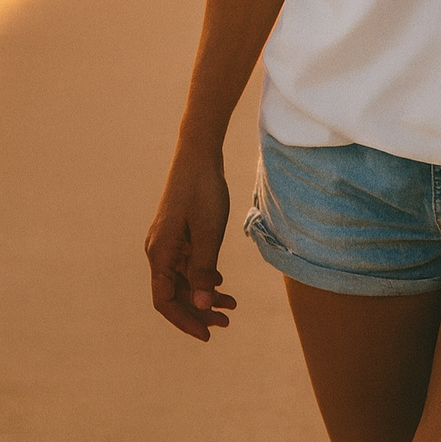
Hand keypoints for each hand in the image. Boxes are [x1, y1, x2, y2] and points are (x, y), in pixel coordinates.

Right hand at [145, 153, 236, 340]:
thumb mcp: (208, 231)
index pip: (165, 300)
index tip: (207, 334)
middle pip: (175, 294)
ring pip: (183, 280)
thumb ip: (204, 269)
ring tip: (231, 306)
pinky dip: (204, 277)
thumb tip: (202, 307)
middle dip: (198, 311)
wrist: (199, 155)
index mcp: (160, 254)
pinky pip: (188, 265)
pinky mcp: (178, 235)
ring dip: (204, 295)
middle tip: (226, 322)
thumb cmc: (203, 190)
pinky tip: (220, 283)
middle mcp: (159, 251)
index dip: (185, 320)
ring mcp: (168, 243)